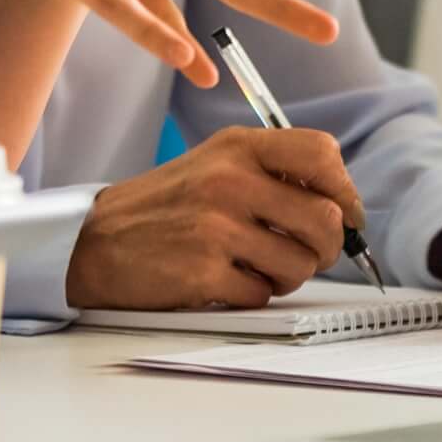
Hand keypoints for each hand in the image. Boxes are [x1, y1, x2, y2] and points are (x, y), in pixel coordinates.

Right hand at [64, 127, 367, 308]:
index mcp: (237, 147)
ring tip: (257, 266)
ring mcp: (217, 226)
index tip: (343, 212)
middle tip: (308, 253)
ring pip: (302, 264)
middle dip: (328, 248)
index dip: (346, 190)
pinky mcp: (205, 271)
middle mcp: (230, 180)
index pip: (322, 154)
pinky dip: (252, 294)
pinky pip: (264, 294)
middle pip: (326, 219)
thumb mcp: (213, 164)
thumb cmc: (164, 206)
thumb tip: (341, 206)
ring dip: (288, 276)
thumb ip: (271, 172)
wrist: (95, 240)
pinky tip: (225, 280)